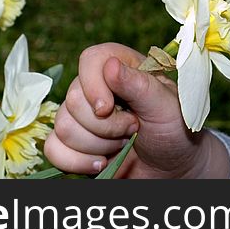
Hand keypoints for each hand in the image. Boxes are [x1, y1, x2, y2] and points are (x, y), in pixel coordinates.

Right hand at [44, 42, 229, 177]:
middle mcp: (97, 88)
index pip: (90, 59)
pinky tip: (103, 163)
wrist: (174, 169)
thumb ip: (140, 85)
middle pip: (73, 99)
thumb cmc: (176, 131)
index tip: (108, 108)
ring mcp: (83, 117)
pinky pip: (53, 149)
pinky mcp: (73, 144)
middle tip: (133, 129)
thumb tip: (110, 65)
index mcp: (122, 68)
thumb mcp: (166, 106)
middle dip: (105, 125)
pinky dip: (78, 162)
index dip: (93, 84)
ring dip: (97, 145)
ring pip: (63, 127)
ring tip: (123, 145)